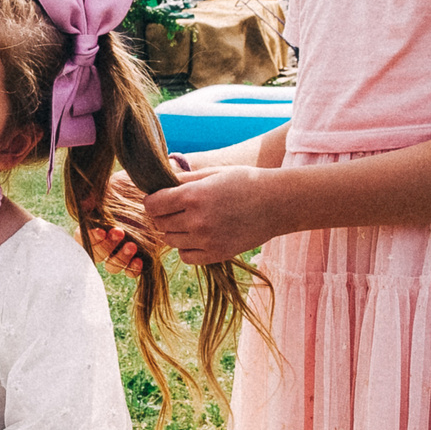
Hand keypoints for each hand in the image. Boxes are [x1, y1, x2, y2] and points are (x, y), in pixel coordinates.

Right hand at [83, 154, 188, 277]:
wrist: (158, 189)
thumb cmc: (132, 185)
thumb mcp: (115, 185)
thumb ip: (97, 193)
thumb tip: (83, 203)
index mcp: (95, 223)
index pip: (82, 237)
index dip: (90, 237)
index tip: (102, 230)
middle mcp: (106, 239)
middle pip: (97, 254)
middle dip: (106, 246)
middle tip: (120, 232)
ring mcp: (122, 249)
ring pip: (112, 265)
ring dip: (119, 258)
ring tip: (132, 246)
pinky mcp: (140, 255)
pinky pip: (131, 271)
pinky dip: (133, 269)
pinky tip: (139, 260)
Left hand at [143, 163, 276, 265]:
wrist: (278, 203)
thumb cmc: (245, 181)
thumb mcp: (213, 173)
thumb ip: (183, 181)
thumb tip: (157, 185)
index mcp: (193, 196)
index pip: (152, 205)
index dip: (152, 201)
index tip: (160, 198)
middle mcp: (197, 220)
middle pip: (160, 223)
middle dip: (163, 215)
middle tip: (176, 208)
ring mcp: (207, 240)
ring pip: (170, 240)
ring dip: (174, 231)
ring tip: (190, 221)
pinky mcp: (217, 254)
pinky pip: (186, 256)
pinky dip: (186, 247)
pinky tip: (197, 236)